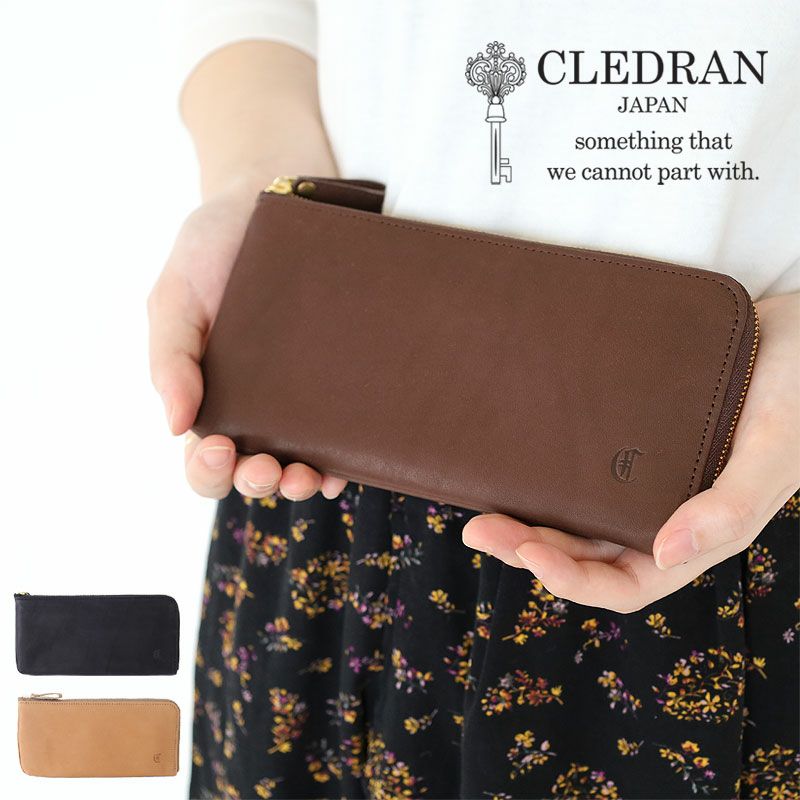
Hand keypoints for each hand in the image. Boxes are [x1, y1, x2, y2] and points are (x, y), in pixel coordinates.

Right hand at [148, 175, 346, 500]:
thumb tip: (175, 426)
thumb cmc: (214, 249)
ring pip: (299, 463)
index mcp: (207, 397)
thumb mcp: (175, 297)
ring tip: (308, 476)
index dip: (208, 470)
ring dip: (301, 483)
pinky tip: (344, 464)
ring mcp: (299, 400)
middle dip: (258, 483)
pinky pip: (341, 434)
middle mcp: (254, 409)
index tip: (220, 446)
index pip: (204, 459)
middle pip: (252, 472)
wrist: (275, 199)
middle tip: (269, 467)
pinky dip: (342, 459)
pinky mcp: (338, 383)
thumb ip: (169, 358)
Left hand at [461, 292, 799, 611]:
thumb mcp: (774, 451)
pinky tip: (514, 462)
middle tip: (476, 525)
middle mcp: (663, 515)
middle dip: (528, 550)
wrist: (797, 331)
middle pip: (585, 555)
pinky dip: (546, 477)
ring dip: (527, 519)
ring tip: (478, 502)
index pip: (623, 583)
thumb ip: (731, 507)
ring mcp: (644, 480)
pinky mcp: (631, 443)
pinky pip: (582, 472)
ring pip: (575, 518)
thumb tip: (666, 553)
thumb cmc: (797, 392)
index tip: (524, 551)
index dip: (570, 580)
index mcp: (696, 534)